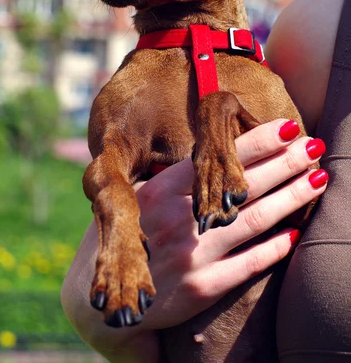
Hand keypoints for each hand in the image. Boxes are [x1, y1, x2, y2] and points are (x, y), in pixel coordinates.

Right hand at [61, 120, 327, 361]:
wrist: (103, 293)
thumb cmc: (128, 233)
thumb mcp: (140, 198)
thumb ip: (175, 180)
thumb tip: (218, 154)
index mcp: (161, 191)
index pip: (217, 159)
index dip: (256, 142)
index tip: (285, 127)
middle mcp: (179, 219)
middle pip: (245, 186)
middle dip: (284, 163)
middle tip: (312, 146)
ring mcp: (193, 254)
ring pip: (255, 220)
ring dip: (291, 197)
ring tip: (317, 179)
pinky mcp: (202, 287)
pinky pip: (248, 265)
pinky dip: (275, 248)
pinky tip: (295, 233)